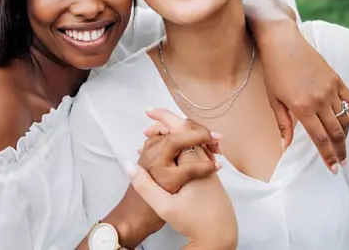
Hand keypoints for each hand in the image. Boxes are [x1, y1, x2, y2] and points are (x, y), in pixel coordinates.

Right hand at [126, 109, 236, 248]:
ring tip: (151, 139)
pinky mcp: (208, 173)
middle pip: (186, 129)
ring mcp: (208, 165)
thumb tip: (128, 164)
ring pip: (189, 140)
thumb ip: (145, 185)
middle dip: (166, 123)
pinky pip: (193, 150)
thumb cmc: (194, 223)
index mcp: (194, 162)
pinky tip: (166, 156)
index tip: (147, 111)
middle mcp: (204, 159)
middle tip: (146, 127)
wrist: (219, 237)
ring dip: (172, 135)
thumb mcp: (164, 206)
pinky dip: (179, 147)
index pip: (180, 128)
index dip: (163, 117)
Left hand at [250, 17, 348, 171]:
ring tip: (343, 146)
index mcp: (302, 108)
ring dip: (345, 136)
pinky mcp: (336, 79)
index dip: (328, 156)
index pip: (320, 139)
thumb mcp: (274, 99)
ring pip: (343, 119)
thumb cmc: (273, 71)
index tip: (333, 168)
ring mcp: (330, 89)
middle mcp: (319, 100)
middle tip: (342, 163)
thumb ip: (283, 124)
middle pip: (335, 132)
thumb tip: (287, 146)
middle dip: (340, 150)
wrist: (282, 42)